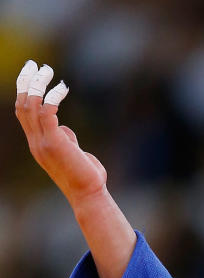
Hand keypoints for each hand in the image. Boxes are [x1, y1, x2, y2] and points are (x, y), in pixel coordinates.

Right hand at [14, 60, 106, 206]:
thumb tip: (64, 129)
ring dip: (38, 84)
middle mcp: (36, 142)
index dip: (24, 92)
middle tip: (35, 65)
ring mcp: (43, 143)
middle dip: (27, 82)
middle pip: (22, 105)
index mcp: (38, 144)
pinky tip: (63, 88)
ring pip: (31, 105)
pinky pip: (48, 111)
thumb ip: (65, 139)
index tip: (31, 75)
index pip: (23, 113)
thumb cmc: (86, 177)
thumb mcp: (71, 153)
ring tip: (47, 70)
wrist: (89, 195)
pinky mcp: (55, 142)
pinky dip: (53, 96)